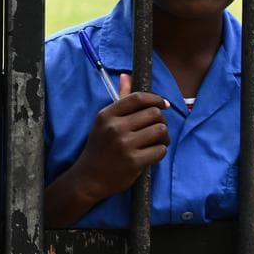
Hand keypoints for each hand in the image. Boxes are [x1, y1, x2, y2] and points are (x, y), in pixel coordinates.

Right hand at [44, 74, 170, 227]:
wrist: (89, 177)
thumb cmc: (100, 147)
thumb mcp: (104, 121)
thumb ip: (119, 99)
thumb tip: (126, 76)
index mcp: (107, 115)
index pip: (138, 98)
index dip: (156, 99)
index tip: (163, 104)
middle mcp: (115, 127)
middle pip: (154, 114)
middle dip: (161, 121)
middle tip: (157, 128)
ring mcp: (125, 145)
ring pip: (161, 131)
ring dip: (164, 137)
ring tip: (157, 141)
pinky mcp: (134, 161)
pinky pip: (160, 150)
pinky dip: (160, 151)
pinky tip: (152, 153)